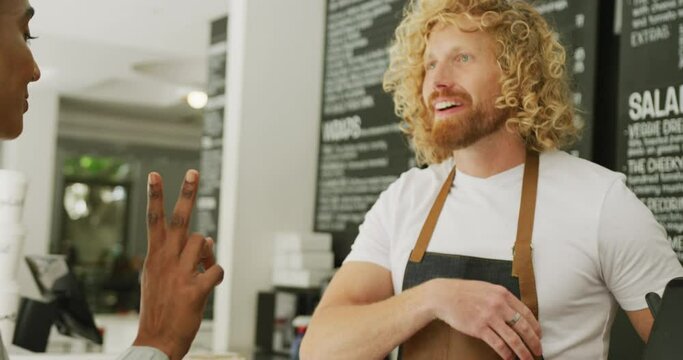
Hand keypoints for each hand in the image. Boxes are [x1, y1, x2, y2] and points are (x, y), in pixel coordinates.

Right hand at [133, 170, 223, 359]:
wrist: (155, 341)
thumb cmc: (158, 308)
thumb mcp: (158, 279)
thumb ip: (178, 257)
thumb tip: (206, 239)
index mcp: (154, 257)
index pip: (154, 220)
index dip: (155, 196)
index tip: (155, 175)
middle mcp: (165, 261)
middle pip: (178, 219)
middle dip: (186, 194)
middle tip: (193, 172)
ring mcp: (180, 274)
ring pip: (203, 243)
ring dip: (206, 252)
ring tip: (199, 267)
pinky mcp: (195, 290)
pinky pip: (216, 270)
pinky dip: (215, 274)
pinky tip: (207, 284)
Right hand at [427, 278, 541, 359]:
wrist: (444, 295)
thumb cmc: (464, 292)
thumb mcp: (487, 289)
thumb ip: (502, 299)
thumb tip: (516, 313)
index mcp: (503, 294)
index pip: (526, 313)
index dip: (535, 327)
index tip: (539, 336)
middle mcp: (498, 305)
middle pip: (523, 327)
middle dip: (534, 342)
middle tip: (538, 351)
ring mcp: (489, 317)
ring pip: (513, 338)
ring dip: (523, 351)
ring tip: (528, 359)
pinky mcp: (479, 328)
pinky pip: (498, 344)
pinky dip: (506, 354)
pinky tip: (509, 358)